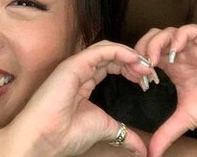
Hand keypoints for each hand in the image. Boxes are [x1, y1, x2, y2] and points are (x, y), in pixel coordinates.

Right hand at [0, 41, 150, 156]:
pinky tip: (134, 60)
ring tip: (145, 67)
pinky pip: (101, 50)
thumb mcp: (104, 130)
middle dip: (134, 62)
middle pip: (112, 57)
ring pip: (107, 49)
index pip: (111, 67)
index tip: (148, 82)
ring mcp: (76, 66)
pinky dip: (121, 52)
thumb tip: (141, 150)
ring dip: (130, 55)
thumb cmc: (66, 135)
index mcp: (83, 83)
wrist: (45, 138)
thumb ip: (123, 134)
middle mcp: (79, 71)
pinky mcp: (74, 64)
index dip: (130, 71)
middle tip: (151, 73)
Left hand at [136, 25, 196, 156]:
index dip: (138, 63)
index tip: (138, 81)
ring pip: (169, 32)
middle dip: (143, 48)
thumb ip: (167, 133)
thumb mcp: (187, 120)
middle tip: (142, 68)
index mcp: (175, 70)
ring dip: (157, 42)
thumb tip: (151, 155)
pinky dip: (178, 37)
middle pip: (155, 39)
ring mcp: (196, 48)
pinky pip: (191, 30)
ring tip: (154, 61)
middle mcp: (184, 56)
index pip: (149, 55)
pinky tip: (174, 53)